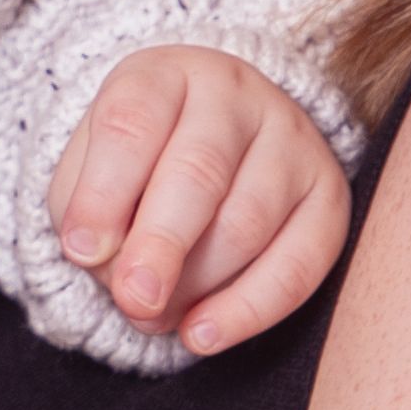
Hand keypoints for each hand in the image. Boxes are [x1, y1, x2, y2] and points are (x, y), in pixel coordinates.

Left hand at [49, 45, 353, 353]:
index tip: (80, 251)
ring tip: (152, 317)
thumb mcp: (90, 169)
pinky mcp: (329, 194)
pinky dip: (248, 309)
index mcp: (165, 74)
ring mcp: (293, 140)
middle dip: (161, 244)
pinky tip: (201, 335)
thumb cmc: (135, 163)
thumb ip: (88, 211)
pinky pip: (299, 263)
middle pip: (199, 170)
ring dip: (195, 284)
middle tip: (134, 299)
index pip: (131, 123)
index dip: (102, 193)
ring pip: (248, 222)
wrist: (208, 142)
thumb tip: (113, 267)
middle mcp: (236, 94)